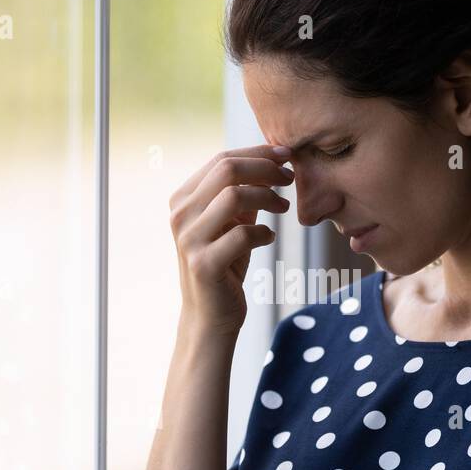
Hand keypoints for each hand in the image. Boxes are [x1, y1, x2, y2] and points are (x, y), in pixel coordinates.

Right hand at [168, 145, 294, 337]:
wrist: (209, 316)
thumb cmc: (225, 264)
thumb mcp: (231, 223)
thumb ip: (242, 193)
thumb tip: (273, 159)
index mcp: (182, 199)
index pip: (221, 159)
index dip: (258, 153)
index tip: (286, 156)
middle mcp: (180, 215)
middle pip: (226, 170)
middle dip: (265, 168)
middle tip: (290, 178)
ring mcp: (189, 240)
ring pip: (233, 196)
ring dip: (267, 197)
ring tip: (284, 208)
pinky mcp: (204, 264)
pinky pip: (243, 234)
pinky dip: (263, 233)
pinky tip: (268, 238)